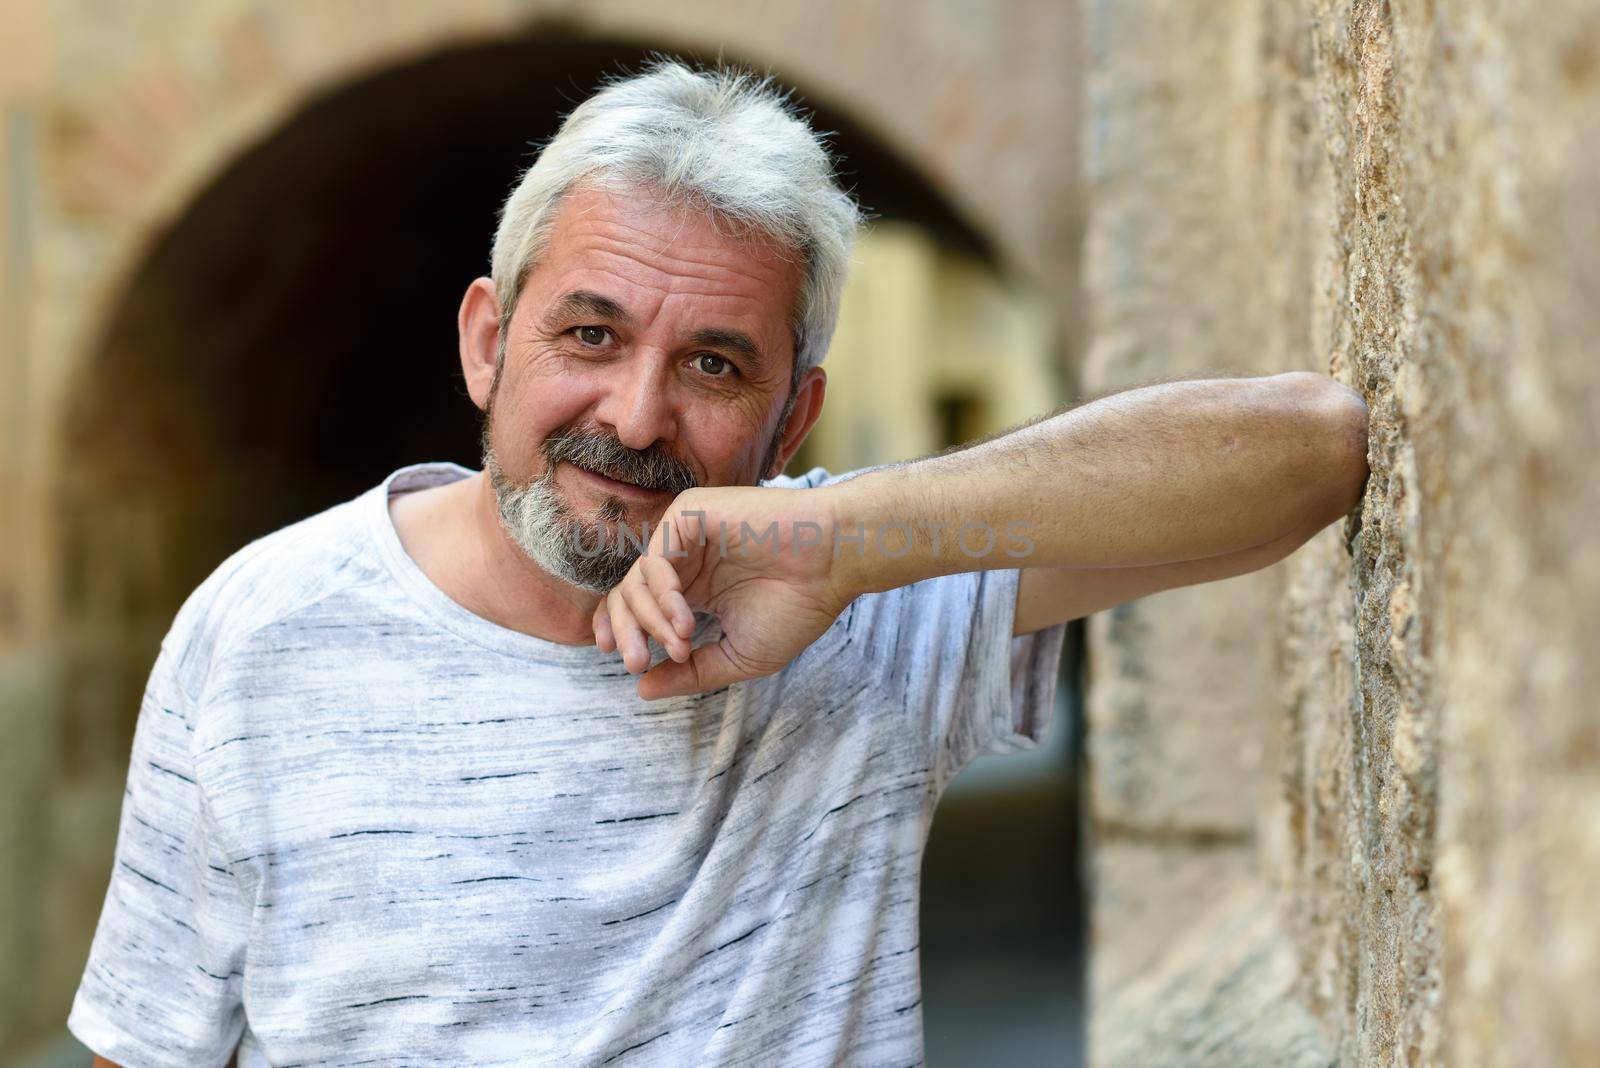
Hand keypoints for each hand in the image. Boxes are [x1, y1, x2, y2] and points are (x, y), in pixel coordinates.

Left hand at [592, 485, 850, 699]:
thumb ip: (691, 673)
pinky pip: (654, 559)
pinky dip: (662, 595)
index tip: (632, 665)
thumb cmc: (798, 606)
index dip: (622, 631)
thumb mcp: (738, 654)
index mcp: (693, 587)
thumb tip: (642, 690)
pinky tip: (686, 620)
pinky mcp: (689, 514)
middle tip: (636, 663)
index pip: (638, 606)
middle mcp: (684, 559)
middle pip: (627, 593)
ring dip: (649, 619)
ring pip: (636, 579)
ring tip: (681, 645)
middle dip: (626, 632)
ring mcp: (685, 535)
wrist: (833, 563)